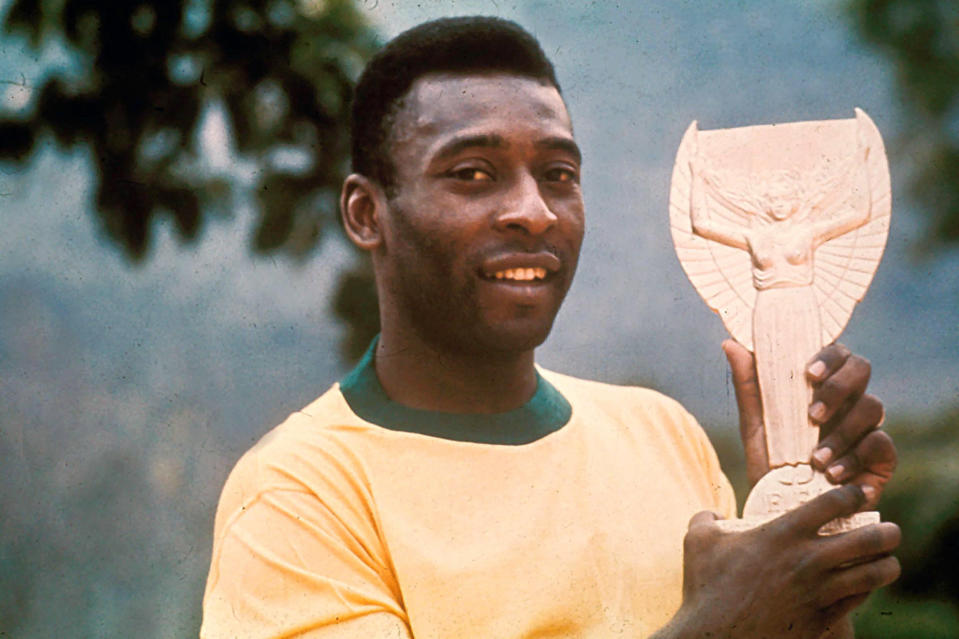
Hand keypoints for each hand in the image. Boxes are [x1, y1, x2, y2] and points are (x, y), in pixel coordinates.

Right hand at [662, 485, 900, 638]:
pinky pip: (858, 601)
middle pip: (869, 540)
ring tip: (886, 559)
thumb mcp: (697, 541)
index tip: (857, 493)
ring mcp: (818, 593)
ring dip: (886, 564)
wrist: (715, 637)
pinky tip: (864, 585)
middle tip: (888, 529)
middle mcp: (807, 561)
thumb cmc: (705, 587)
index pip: (833, 503)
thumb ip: (706, 518)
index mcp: (782, 534)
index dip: (852, 493)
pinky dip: (867, 590)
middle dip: (887, 532)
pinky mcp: (821, 620)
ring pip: (874, 575)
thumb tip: (712, 515)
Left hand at [723, 340, 895, 506]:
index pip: (836, 353)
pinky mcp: (881, 458)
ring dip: (842, 431)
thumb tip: (731, 344)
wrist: (785, 512)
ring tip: (815, 458)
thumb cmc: (772, 464)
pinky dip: (855, 458)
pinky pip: (882, 444)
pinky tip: (833, 475)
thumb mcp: (755, 426)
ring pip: (872, 407)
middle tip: (812, 415)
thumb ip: (749, 386)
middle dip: (838, 388)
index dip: (828, 356)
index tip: (808, 374)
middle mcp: (848, 400)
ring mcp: (867, 427)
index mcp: (822, 386)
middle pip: (861, 368)